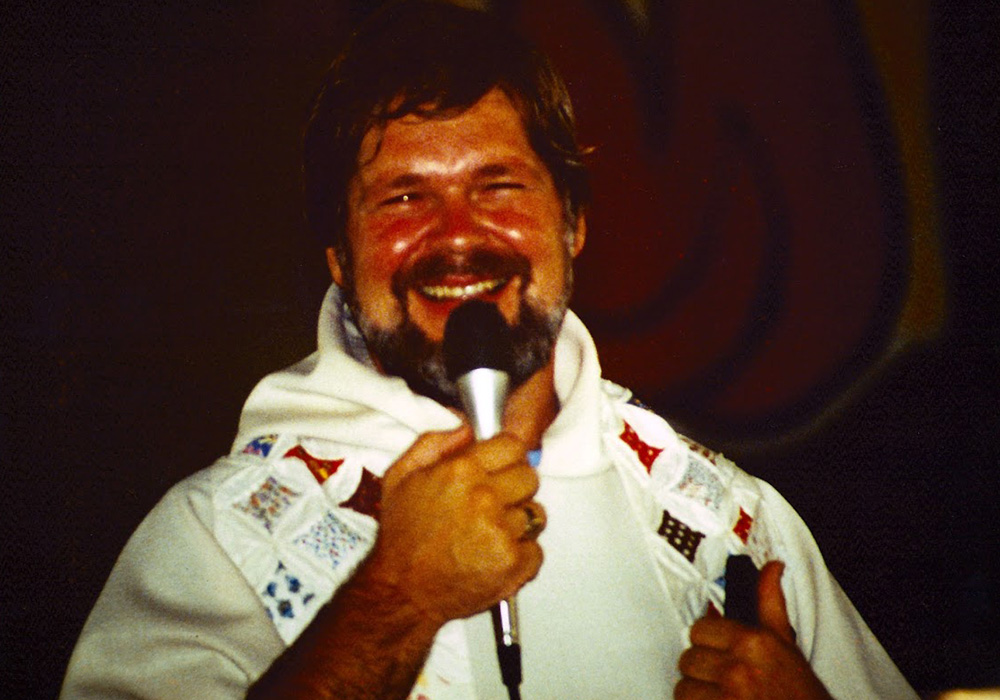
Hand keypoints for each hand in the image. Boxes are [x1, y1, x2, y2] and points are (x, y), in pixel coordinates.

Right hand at [362, 425, 544, 626]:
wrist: (402, 591)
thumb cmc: (402, 536)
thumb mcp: (401, 475)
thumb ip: (434, 442)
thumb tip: (466, 427)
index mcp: (461, 471)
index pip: (513, 445)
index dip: (506, 457)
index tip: (499, 468)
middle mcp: (485, 497)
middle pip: (529, 477)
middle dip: (514, 487)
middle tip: (493, 503)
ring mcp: (501, 531)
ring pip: (536, 514)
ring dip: (518, 523)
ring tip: (490, 533)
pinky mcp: (513, 563)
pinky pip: (537, 549)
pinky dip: (521, 555)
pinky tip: (494, 556)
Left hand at [676, 561, 831, 699]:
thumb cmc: (798, 692)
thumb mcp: (786, 644)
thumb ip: (770, 602)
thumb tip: (772, 566)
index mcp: (753, 642)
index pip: (700, 630)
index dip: (708, 643)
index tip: (720, 654)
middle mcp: (738, 668)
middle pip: (688, 658)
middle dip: (703, 670)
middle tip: (723, 680)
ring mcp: (726, 696)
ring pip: (683, 686)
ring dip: (698, 694)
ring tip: (721, 697)